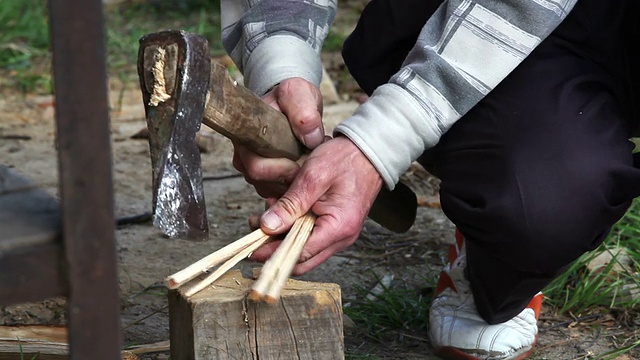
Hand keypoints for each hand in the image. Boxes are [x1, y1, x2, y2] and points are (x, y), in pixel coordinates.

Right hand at [232, 77, 323, 198]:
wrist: (292, 102)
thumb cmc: (291, 97)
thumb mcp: (299, 94)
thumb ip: (304, 111)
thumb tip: (310, 137)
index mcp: (246, 135)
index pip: (255, 166)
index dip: (280, 169)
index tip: (300, 160)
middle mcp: (243, 154)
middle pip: (261, 181)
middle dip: (288, 176)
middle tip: (308, 162)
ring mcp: (251, 166)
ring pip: (268, 188)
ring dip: (291, 181)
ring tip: (307, 160)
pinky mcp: (263, 176)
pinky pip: (275, 190)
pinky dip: (291, 184)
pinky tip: (303, 168)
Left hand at [250, 136, 383, 274]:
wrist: (369, 151)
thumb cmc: (345, 159)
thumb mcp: (313, 176)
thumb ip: (290, 204)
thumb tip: (267, 226)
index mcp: (338, 228)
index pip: (300, 254)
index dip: (273, 253)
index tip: (252, 248)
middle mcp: (342, 238)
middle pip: (301, 260)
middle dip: (275, 248)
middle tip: (256, 229)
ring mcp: (340, 235)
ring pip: (305, 250)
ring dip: (283, 237)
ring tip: (268, 212)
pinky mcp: (336, 228)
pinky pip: (311, 238)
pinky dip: (294, 229)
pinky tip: (284, 211)